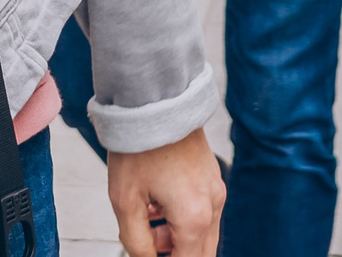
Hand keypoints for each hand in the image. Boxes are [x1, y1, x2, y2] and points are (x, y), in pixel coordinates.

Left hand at [106, 129, 223, 256]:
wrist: (154, 100)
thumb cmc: (139, 147)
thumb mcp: (126, 202)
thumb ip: (136, 242)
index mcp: (195, 217)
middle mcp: (213, 205)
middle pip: (202, 254)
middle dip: (175, 254)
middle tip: (149, 247)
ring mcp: (215, 189)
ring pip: (202, 233)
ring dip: (176, 239)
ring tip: (145, 223)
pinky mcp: (211, 176)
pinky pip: (202, 211)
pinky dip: (182, 219)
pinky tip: (154, 206)